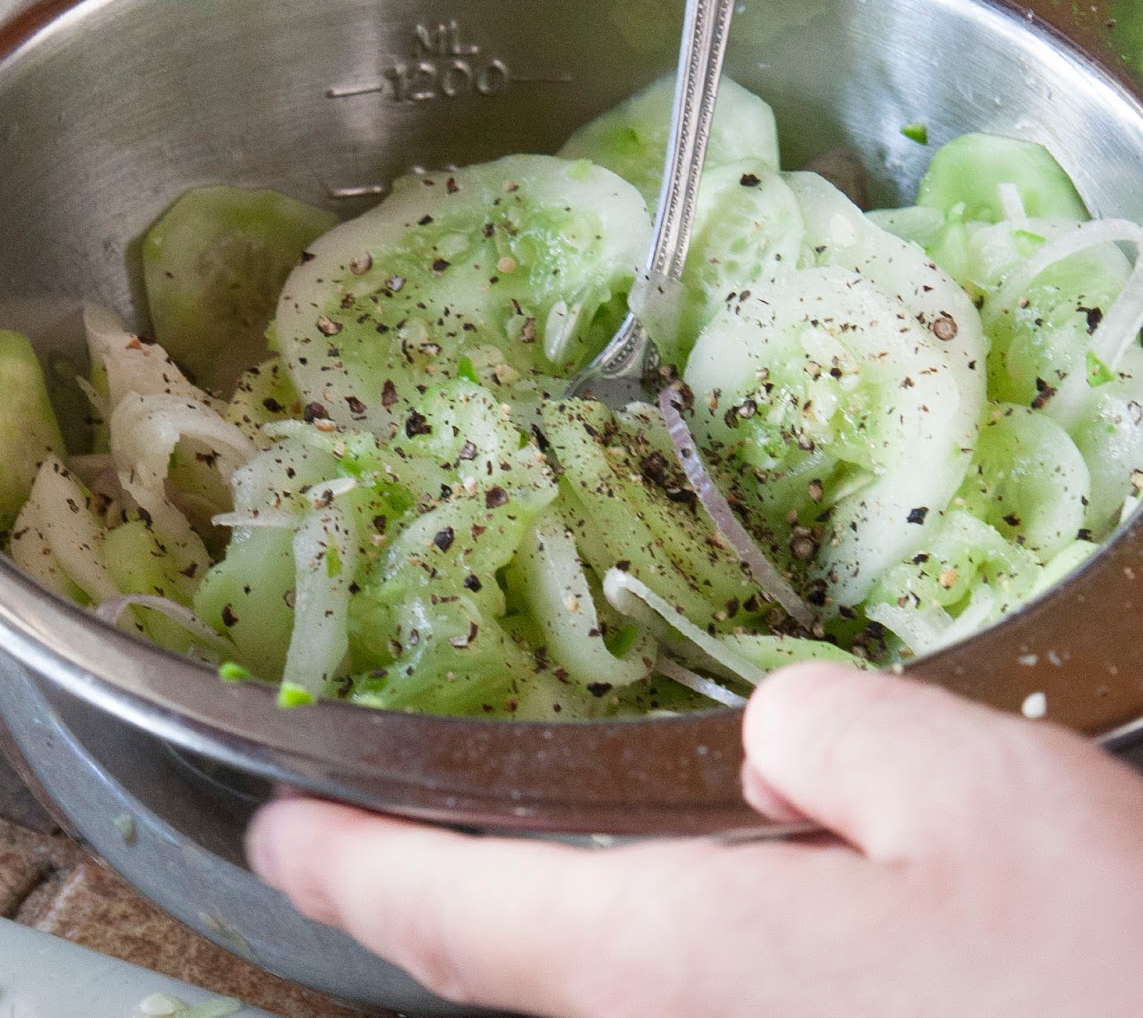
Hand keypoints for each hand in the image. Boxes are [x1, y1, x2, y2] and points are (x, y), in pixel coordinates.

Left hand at [246, 663, 1142, 1015]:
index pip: (456, 918)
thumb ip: (823, 731)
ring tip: (492, 854)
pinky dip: (613, 954)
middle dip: (419, 902)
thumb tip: (766, 746)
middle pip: (502, 975)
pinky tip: (661, 908)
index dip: (346, 872)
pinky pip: (666, 1011)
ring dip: (517, 932)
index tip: (273, 835)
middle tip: (361, 834)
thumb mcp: (967, 786)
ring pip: (585, 1001)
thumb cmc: (1101, 972)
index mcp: (687, 964)